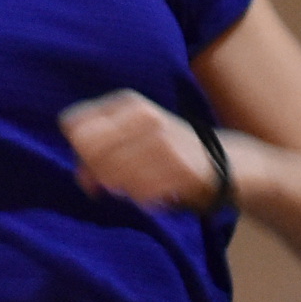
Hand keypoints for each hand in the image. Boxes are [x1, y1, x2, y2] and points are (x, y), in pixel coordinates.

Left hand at [61, 89, 229, 210]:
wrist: (225, 160)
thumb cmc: (167, 150)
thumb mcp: (132, 137)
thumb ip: (98, 153)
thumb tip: (82, 179)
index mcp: (129, 103)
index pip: (75, 126)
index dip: (77, 150)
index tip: (90, 163)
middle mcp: (144, 117)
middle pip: (89, 151)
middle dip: (94, 172)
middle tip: (112, 183)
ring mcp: (163, 142)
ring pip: (111, 174)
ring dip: (118, 188)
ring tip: (136, 188)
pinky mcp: (178, 168)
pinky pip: (138, 192)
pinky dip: (140, 198)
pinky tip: (151, 195)